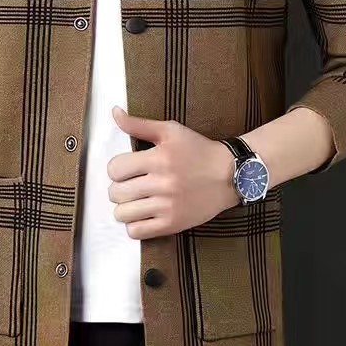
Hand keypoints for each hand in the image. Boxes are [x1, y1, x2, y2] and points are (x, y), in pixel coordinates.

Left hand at [107, 106, 239, 239]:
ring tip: (136, 201)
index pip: (115, 169)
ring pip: (122, 214)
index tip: (127, 169)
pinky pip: (137, 232)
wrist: (230, 175)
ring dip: (124, 208)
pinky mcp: (173, 224)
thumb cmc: (199, 150)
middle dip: (119, 188)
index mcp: (158, 158)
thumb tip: (115, 113)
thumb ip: (138, 124)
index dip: (117, 169)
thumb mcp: (170, 130)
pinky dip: (134, 225)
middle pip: (115, 193)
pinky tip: (143, 215)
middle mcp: (162, 183)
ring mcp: (168, 206)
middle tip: (131, 185)